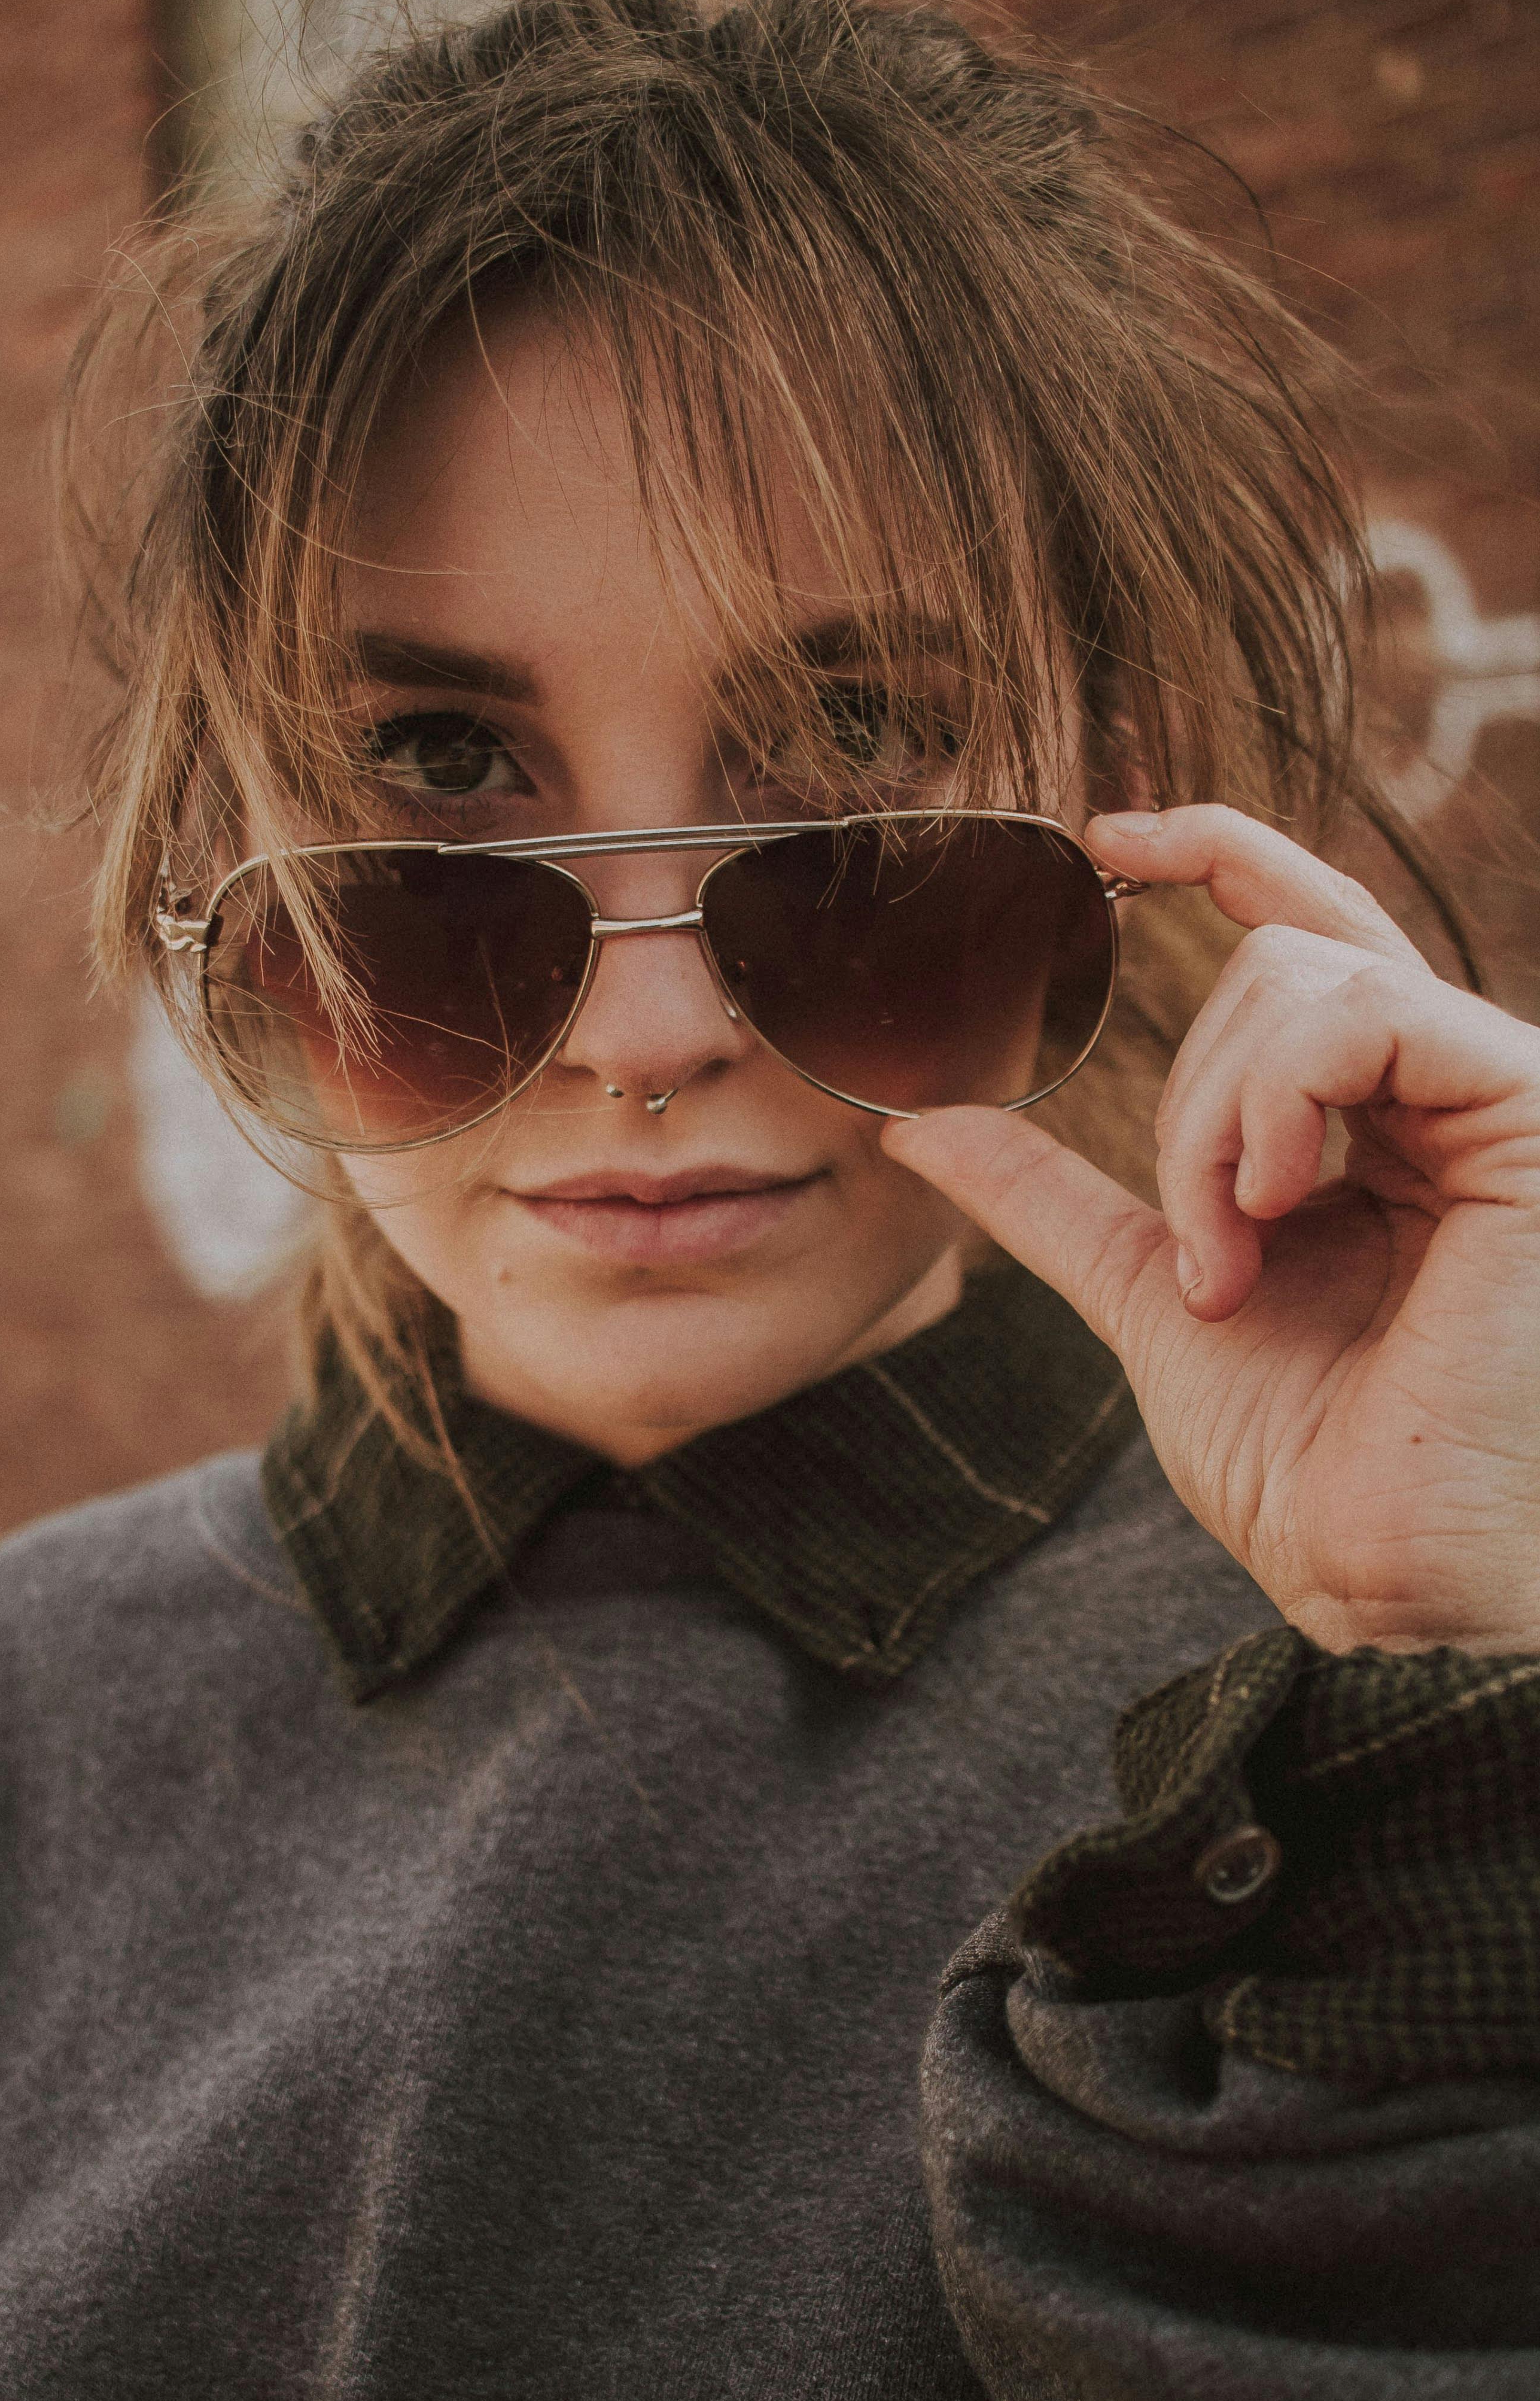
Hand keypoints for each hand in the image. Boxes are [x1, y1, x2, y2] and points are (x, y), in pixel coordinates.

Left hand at [884, 806, 1539, 1654]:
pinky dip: (1275, 1099)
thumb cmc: (1309, 1466)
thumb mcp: (1149, 1297)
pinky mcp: (1530, 1107)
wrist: (1382, 1564)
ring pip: (1301, 980)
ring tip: (1232, 1257)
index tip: (1106, 837)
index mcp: (1383, 1133)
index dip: (1218, 855)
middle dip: (1185, 1107)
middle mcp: (1452, 1098)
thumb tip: (920, 1124)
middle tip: (1201, 1257)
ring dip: (1213, 1125)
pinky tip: (1270, 1203)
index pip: (1310, 935)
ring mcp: (1500, 1095)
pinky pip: (1361, 1009)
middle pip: (1275, 965)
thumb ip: (1051, 1200)